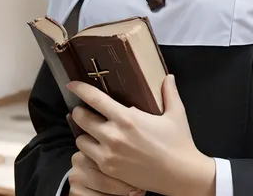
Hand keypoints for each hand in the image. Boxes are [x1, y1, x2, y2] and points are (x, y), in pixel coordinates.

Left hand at [68, 75, 214, 195]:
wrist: (180, 175)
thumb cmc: (178, 143)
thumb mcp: (176, 113)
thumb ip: (169, 92)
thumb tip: (168, 77)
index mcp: (127, 118)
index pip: (95, 99)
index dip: (80, 89)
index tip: (72, 84)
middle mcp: (113, 136)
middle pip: (82, 119)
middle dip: (80, 112)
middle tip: (84, 109)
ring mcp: (109, 155)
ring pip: (81, 140)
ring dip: (84, 133)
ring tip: (92, 131)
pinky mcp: (109, 170)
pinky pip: (88, 157)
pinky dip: (90, 150)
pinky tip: (98, 147)